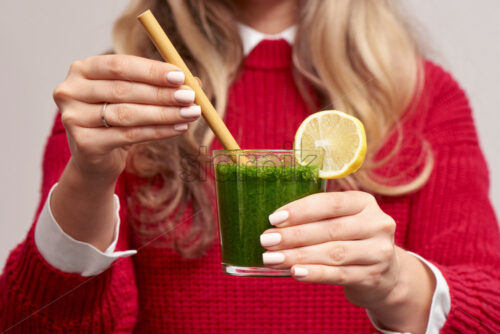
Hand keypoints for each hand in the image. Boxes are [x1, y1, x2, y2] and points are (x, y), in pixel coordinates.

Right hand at [53, 54, 199, 179]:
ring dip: (164, 114)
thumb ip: (159, 85)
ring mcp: (73, 118)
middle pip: (123, 90)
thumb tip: (195, 80)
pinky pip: (129, 136)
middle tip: (190, 96)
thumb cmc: (117, 118)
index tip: (180, 76)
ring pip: (128, 114)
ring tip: (190, 113)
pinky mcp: (84, 144)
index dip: (151, 70)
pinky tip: (179, 128)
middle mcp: (71, 91)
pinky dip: (158, 132)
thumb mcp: (135, 96)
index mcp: (82, 69)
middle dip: (162, 93)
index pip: (119, 65)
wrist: (95, 157)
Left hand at [260, 191, 433, 331]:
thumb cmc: (351, 240)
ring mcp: (378, 252)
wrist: (386, 274)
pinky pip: (338, 274)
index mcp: (364, 203)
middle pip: (329, 229)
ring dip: (298, 256)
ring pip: (332, 253)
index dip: (301, 210)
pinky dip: (314, 273)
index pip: (330, 203)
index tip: (274, 219)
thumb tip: (275, 224)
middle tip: (266, 241)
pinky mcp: (373, 276)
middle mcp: (377, 224)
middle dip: (293, 236)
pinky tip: (294, 272)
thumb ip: (317, 217)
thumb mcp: (342, 221)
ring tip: (272, 258)